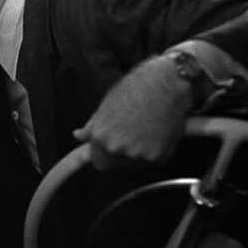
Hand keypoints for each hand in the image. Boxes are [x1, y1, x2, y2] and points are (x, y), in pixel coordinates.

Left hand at [72, 55, 194, 170]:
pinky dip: (157, 150)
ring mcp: (138, 154)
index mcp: (100, 136)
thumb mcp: (107, 103)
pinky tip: (158, 130)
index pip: (98, 161)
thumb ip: (92, 125)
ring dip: (140, 152)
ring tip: (145, 128)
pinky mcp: (159, 156)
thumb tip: (79, 135)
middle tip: (131, 136)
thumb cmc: (138, 87)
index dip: (105, 155)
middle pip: (116, 165)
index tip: (110, 150)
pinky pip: (154, 159)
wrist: (168, 82)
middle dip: (122, 155)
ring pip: (136, 162)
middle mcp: (116, 148)